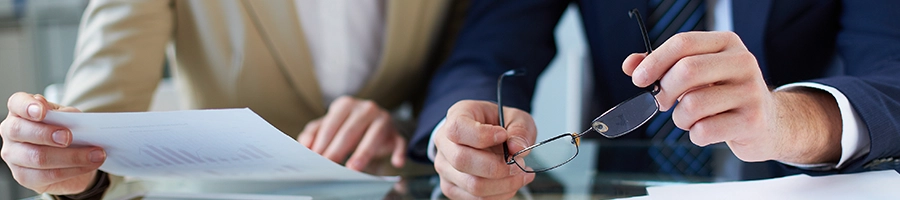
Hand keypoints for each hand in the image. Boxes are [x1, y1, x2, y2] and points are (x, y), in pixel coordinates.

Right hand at [1, 92, 105, 193]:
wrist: (71, 158)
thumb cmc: (65, 131)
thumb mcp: (69, 118)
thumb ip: (67, 116)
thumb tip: (72, 119)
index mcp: (20, 111)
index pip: (16, 103)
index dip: (27, 106)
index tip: (42, 111)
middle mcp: (11, 132)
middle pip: (19, 131)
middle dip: (46, 134)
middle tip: (69, 137)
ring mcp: (14, 156)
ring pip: (37, 157)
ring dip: (71, 156)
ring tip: (95, 154)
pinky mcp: (24, 176)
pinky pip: (47, 175)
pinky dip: (73, 170)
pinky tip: (89, 165)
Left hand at [297, 96, 405, 170]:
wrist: (377, 123)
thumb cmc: (348, 125)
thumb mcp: (329, 125)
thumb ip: (314, 132)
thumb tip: (305, 145)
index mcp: (346, 104)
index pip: (332, 124)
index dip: (322, 142)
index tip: (314, 157)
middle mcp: (366, 108)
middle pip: (350, 131)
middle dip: (337, 150)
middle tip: (328, 166)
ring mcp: (383, 120)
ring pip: (374, 136)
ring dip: (364, 153)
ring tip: (353, 168)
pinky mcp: (397, 133)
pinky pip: (399, 142)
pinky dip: (399, 152)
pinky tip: (396, 162)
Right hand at [433, 100, 536, 198]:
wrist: (487, 137)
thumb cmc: (498, 125)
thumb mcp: (515, 118)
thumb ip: (520, 130)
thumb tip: (517, 148)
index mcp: (456, 116)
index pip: (457, 129)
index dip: (481, 136)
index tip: (504, 135)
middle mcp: (444, 143)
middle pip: (462, 161)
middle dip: (498, 166)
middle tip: (519, 163)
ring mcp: (445, 167)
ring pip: (471, 185)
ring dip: (503, 184)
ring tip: (520, 174)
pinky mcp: (451, 187)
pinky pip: (476, 199)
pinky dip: (499, 195)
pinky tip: (510, 183)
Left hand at [622, 31, 841, 163]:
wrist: (768, 122)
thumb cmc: (725, 94)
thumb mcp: (697, 72)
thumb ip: (663, 66)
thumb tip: (630, 65)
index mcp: (726, 43)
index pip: (683, 44)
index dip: (655, 61)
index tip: (638, 79)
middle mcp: (742, 62)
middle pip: (686, 71)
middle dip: (665, 91)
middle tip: (663, 102)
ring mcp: (750, 91)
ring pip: (692, 105)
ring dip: (680, 118)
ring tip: (690, 118)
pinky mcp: (752, 121)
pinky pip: (704, 130)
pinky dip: (696, 135)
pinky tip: (707, 130)